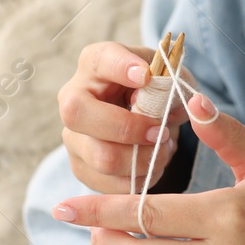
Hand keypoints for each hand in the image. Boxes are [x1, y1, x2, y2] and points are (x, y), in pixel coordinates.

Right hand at [58, 41, 191, 194]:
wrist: (146, 119)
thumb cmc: (155, 92)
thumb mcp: (168, 78)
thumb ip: (171, 86)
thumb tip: (166, 106)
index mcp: (95, 64)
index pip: (100, 60)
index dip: (120, 67)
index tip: (145, 76)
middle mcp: (73, 98)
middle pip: (79, 114)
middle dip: (128, 127)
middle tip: (160, 132)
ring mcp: (73, 136)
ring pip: (102, 157)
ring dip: (143, 159)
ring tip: (163, 150)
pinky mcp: (82, 167)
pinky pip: (111, 185)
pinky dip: (140, 178)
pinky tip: (152, 164)